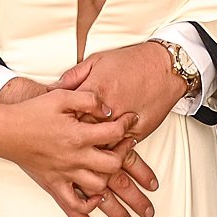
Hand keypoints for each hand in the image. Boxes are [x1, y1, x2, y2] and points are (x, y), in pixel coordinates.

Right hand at [0, 87, 132, 216]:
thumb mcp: (61, 96)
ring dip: (111, 180)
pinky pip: (75, 205)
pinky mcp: (54, 184)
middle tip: (126, 144)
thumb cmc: (31, 112)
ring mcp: (64, 174)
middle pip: (113, 165)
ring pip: (99, 187)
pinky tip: (96, 199)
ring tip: (114, 168)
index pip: (114, 133)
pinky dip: (89, 207)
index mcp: (77, 135)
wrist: (5, 131)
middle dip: (125, 154)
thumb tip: (108, 110)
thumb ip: (88, 99)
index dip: (127, 124)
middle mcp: (74, 158)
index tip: (131, 120)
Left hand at [56, 41, 187, 146]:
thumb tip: (53, 88)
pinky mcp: (137, 133)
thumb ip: (73, 76)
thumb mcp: (97, 60)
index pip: (68, 112)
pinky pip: (119, 149)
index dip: (59, 120)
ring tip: (78, 155)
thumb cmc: (130, 61)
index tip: (54, 124)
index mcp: (95, 89)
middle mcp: (108, 109)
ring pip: (99, 145)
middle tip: (60, 145)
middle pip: (81, 132)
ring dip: (89, 150)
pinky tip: (100, 155)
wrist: (164, 67)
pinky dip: (109, 152)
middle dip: (71, 138)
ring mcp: (122, 123)